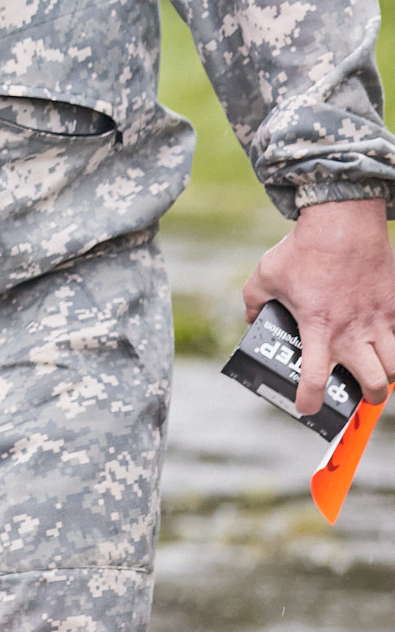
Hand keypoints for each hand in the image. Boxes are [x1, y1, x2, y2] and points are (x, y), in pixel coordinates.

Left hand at [243, 196, 394, 412]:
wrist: (343, 223)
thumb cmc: (302, 250)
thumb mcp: (265, 276)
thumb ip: (254, 302)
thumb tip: (251, 318)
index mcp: (318, 329)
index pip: (315, 379)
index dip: (310, 401)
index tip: (307, 408)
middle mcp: (354, 332)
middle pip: (375, 385)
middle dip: (369, 397)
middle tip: (359, 392)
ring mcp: (381, 320)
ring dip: (389, 375)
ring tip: (378, 371)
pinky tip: (388, 340)